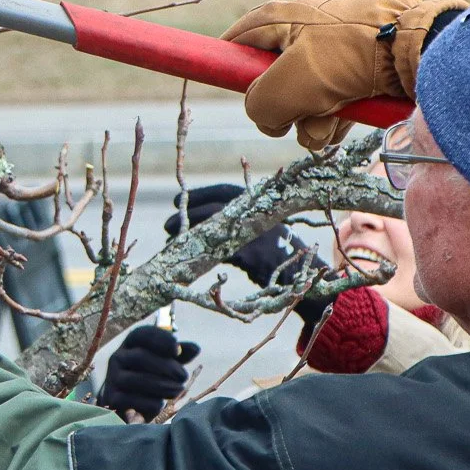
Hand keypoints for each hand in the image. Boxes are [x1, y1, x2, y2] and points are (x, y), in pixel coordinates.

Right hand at [97, 325, 199, 420]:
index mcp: (131, 344)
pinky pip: (134, 400)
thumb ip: (179, 355)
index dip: (160, 339)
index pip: (142, 334)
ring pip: (138, 380)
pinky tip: (159, 404)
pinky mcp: (112, 399)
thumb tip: (195, 348)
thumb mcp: (166, 364)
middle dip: (166, 367)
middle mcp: (117, 358)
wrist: (129, 407)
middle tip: (183, 376)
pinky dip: (151, 402)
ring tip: (177, 390)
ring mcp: (112, 378)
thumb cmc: (151, 379)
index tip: (177, 349)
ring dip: (163, 386)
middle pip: (141, 357)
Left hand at [165, 184, 315, 289]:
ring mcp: (259, 235)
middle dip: (188, 214)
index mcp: (261, 204)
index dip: (199, 194)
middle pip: (216, 208)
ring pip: (216, 229)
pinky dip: (205, 256)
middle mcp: (259, 215)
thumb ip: (241, 219)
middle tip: (166, 225)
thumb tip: (206, 216)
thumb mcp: (263, 229)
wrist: (303, 277)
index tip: (175, 200)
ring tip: (170, 241)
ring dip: (190, 234)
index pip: (224, 191)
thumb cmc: (279, 254)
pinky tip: (190, 262)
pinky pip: (224, 253)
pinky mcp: (256, 256)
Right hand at [223, 0, 468, 148]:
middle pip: (269, 84)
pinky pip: (331, 106)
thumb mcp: (283, 87)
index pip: (233, 44)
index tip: (227, 91)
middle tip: (295, 113)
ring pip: (301, 103)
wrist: (412, 50)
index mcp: (276, 20)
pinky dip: (336, 119)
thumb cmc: (344, 60)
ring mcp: (330, 55)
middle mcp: (301, 35)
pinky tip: (348, 119)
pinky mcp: (355, 73)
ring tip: (331, 118)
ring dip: (311, 121)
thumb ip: (257, 106)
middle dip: (281, 110)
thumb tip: (268, 118)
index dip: (225, 69)